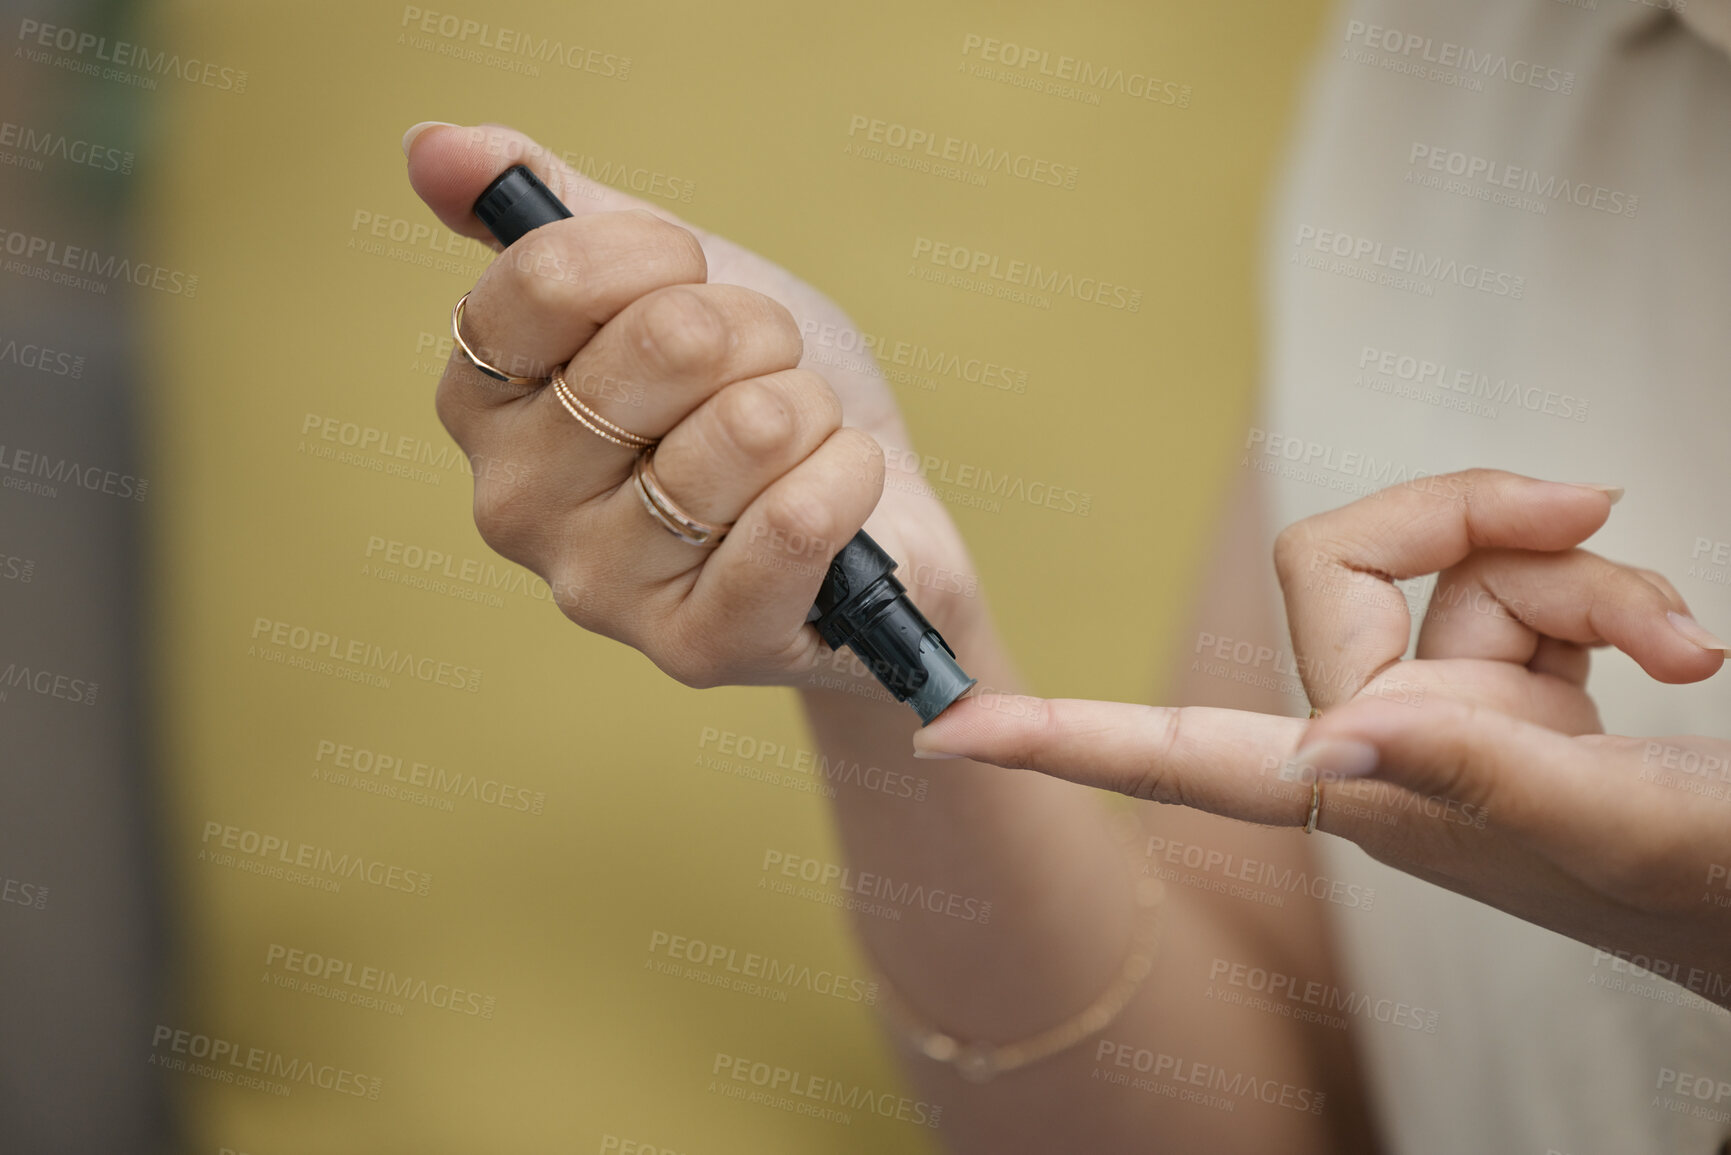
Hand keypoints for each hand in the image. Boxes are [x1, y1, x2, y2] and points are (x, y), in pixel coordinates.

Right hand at [404, 123, 987, 689]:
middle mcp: (513, 502)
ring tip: (797, 441)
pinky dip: (846, 479)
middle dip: (756, 334)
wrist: (867, 507)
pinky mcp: (692, 649)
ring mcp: (599, 586)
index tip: (695, 275)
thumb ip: (553, 213)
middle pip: (662, 344)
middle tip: (763, 373)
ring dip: (808, 411)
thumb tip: (432, 146)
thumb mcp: (667, 276)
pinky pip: (792, 522)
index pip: (549, 279)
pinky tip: (837, 487)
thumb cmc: (755, 389)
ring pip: (744, 430)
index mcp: (484, 401)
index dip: (658, 256)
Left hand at [912, 470, 1730, 1003]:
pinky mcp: (1507, 680)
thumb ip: (1476, 773)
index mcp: (1363, 796)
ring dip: (1584, 580)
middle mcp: (1379, 743)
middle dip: (1477, 524)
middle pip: (1340, 556)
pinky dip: (1609, 593)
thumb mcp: (1610, 825)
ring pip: (1459, 560)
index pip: (1174, 761)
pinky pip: (1522, 577)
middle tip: (1598, 517)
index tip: (944, 736)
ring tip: (1685, 651)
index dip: (1059, 745)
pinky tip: (1679, 651)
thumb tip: (1323, 745)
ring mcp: (1442, 708)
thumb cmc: (1705, 889)